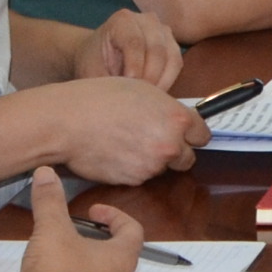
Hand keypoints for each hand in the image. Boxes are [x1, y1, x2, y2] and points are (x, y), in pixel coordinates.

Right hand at [13, 168, 137, 271]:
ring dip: (92, 265)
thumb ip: (50, 199)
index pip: (133, 230)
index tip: (92, 210)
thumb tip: (45, 172)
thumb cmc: (54, 271)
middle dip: (103, 240)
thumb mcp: (51, 229)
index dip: (115, 216)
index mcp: (122, 259)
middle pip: (122, 256)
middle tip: (80, 233)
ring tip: (66, 256)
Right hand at [45, 75, 210, 183]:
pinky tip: (116, 153)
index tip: (186, 136)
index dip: (192, 135)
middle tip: (154, 141)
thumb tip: (174, 119)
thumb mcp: (144, 90)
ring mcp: (152, 165)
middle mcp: (170, 144)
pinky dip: (132, 169)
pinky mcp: (132, 180)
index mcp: (177, 119)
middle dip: (175, 152)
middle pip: (187, 158)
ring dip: (151, 160)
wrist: (68, 122)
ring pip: (161, 168)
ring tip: (127, 143)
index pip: (202, 135)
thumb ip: (166, 109)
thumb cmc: (100, 99)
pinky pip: (140, 176)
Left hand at [75, 8, 184, 88]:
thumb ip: (106, 82)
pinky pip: (176, 64)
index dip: (135, 65)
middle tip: (139, 98)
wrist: (99, 54)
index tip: (130, 85)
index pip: (134, 42)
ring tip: (146, 98)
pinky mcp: (172, 44)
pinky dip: (167, 81)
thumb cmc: (94, 62)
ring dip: (161, 81)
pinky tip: (153, 93)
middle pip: (157, 49)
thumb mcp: (92, 70)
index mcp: (122, 20)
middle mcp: (147, 20)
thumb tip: (120, 101)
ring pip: (171, 58)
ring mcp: (163, 30)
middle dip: (149, 77)